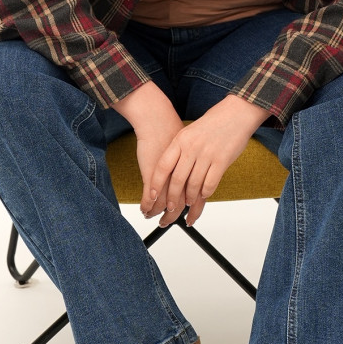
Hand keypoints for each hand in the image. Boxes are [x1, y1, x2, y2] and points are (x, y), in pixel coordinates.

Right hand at [111, 82, 184, 220]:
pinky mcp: (152, 174)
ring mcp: (168, 176)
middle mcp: (182, 176)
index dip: (194, 212)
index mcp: (195, 170)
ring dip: (158, 213)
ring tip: (152, 217)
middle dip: (173, 217)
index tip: (190, 221)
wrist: (158, 120)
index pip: (198, 197)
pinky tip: (144, 209)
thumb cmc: (172, 133)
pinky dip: (147, 205)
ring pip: (165, 204)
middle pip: (180, 204)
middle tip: (166, 222)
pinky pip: (150, 197)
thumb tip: (197, 179)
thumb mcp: (191, 150)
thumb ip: (194, 166)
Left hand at [147, 95, 269, 226]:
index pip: (163, 167)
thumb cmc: (213, 122)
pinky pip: (210, 183)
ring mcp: (207, 154)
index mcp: (181, 140)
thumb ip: (181, 149)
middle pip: (177, 180)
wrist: (237, 112)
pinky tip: (203, 195)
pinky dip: (205, 192)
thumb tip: (171, 170)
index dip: (157, 184)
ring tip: (188, 203)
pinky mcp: (222, 161)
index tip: (152, 196)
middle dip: (173, 198)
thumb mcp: (190, 131)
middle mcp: (192, 148)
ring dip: (190, 198)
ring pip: (193, 185)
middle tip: (171, 208)